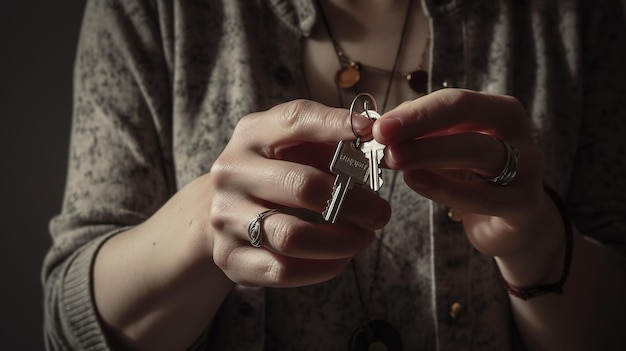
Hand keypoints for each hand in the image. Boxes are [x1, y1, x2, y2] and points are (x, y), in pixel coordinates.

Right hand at [196, 100, 390, 286]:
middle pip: (303, 186)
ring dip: (341, 241)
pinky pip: (283, 270)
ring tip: (364, 237)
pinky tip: (340, 258)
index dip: (335, 124)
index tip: (371, 131)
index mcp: (252, 135)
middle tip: (380, 213)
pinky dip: (322, 267)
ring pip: (292, 236)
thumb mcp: (290, 145)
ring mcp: (225, 216)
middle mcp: (232, 172)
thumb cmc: (273, 172)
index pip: (295, 120)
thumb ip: (328, 140)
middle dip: (354, 203)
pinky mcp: (229, 257)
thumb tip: (376, 143)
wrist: (219, 209)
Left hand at [372, 89, 559, 262]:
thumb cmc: (472, 180)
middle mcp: (517, 132)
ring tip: (393, 158)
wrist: (508, 226)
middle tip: (381, 136)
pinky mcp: (524, 204)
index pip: (454, 100)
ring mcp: (526, 168)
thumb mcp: (447, 150)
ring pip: (477, 152)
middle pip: (467, 114)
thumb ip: (418, 135)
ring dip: (428, 153)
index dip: (415, 111)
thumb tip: (378, 128)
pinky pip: (481, 196)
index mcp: (498, 110)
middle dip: (419, 123)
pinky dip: (444, 188)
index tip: (380, 125)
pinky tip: (415, 181)